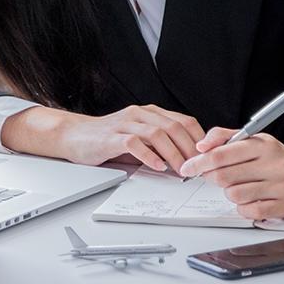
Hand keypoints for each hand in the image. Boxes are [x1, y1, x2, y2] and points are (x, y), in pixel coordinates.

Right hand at [0, 104, 204, 173]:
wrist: (74, 136)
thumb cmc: (108, 139)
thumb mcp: (139, 138)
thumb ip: (161, 143)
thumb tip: (189, 160)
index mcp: (150, 113)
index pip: (184, 120)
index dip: (199, 138)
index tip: (208, 157)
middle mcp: (139, 114)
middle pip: (175, 126)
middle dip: (191, 149)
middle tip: (199, 168)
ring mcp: (125, 123)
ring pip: (158, 133)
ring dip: (174, 153)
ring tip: (182, 170)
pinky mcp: (112, 137)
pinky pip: (135, 143)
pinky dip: (149, 156)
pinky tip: (158, 167)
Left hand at [177, 128, 283, 219]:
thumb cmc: (274, 156)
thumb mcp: (251, 138)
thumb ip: (222, 137)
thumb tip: (201, 147)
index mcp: (262, 145)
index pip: (221, 155)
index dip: (200, 162)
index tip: (188, 167)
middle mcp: (273, 164)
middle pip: (224, 177)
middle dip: (212, 177)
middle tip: (213, 176)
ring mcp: (280, 187)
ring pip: (235, 195)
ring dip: (229, 192)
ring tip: (238, 185)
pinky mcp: (283, 206)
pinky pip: (249, 211)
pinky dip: (242, 206)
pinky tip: (249, 198)